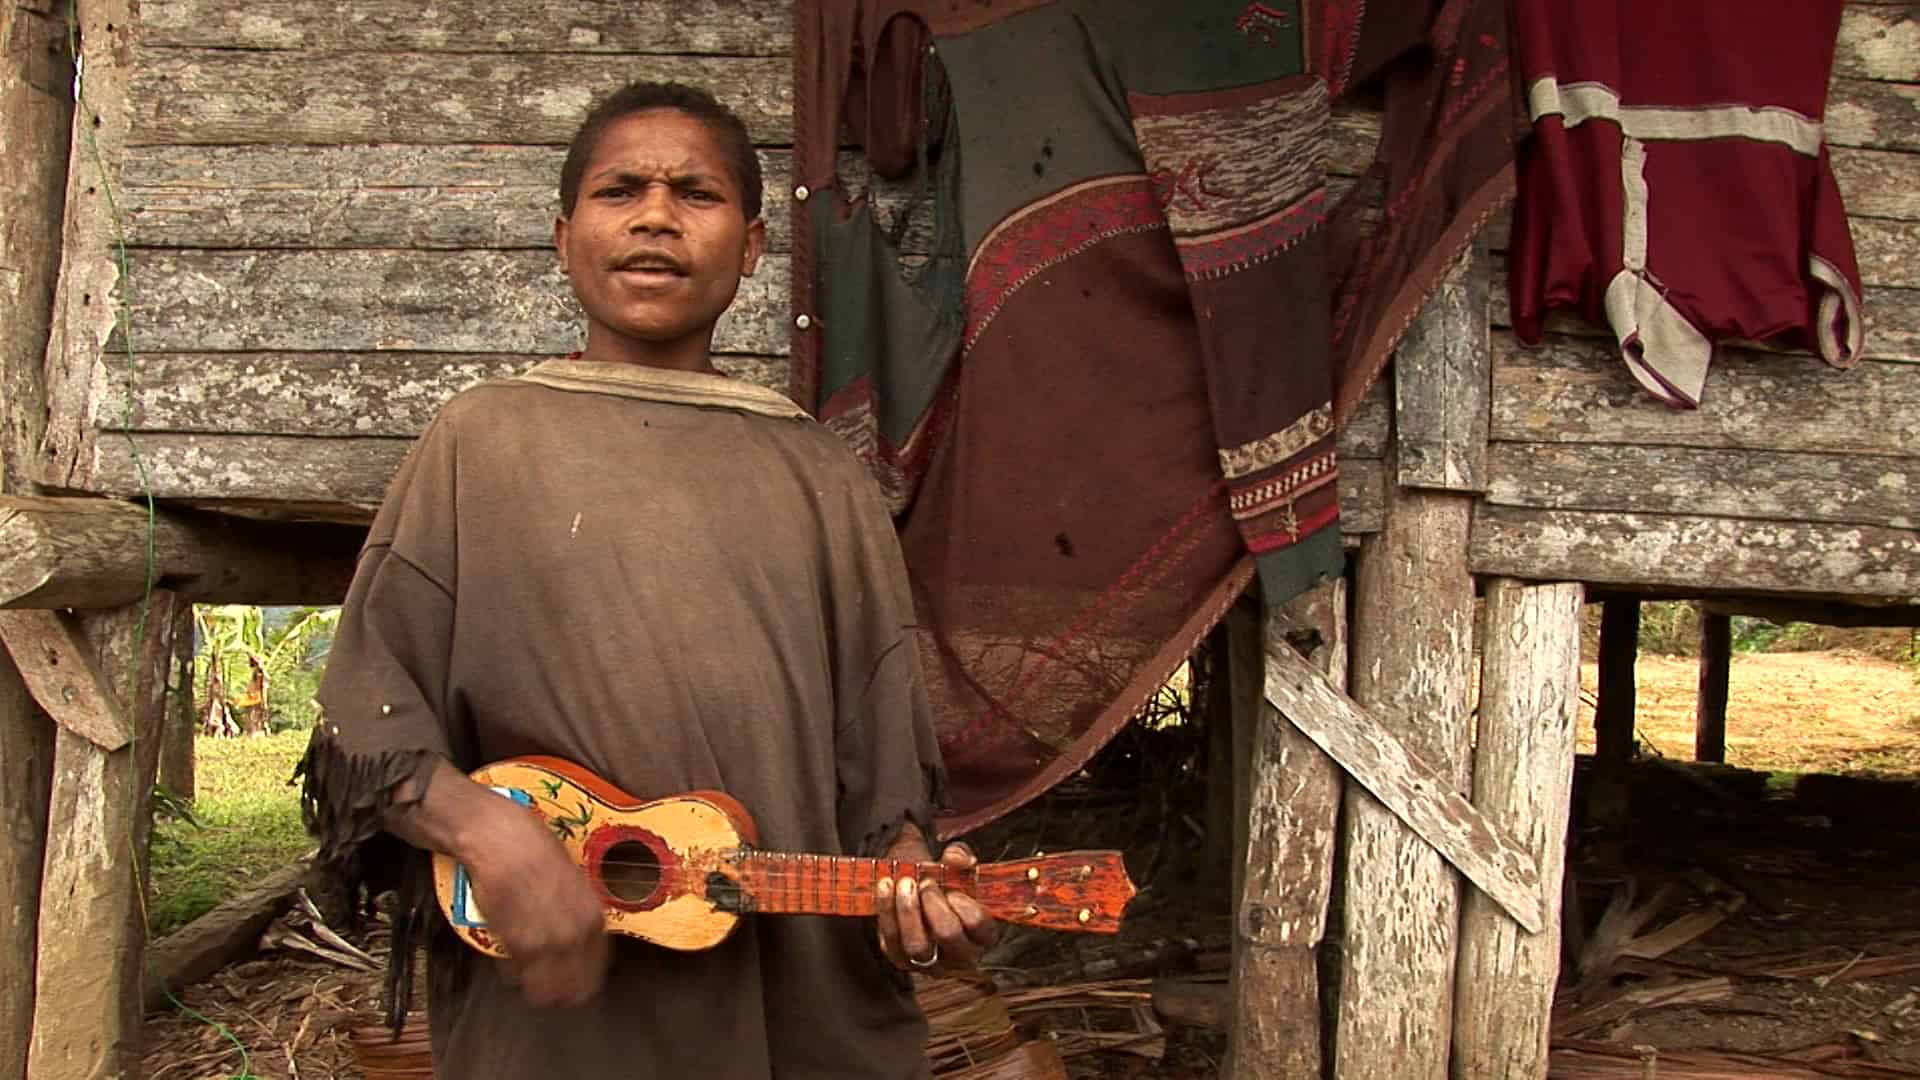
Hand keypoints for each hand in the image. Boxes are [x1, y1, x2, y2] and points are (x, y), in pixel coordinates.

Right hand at [447, 785, 610, 1006]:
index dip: (581, 982)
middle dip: (558, 992)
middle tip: (544, 983)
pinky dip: (511, 974)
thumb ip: (579, 914)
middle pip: (573, 991)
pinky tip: (509, 960)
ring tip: (526, 975)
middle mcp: (577, 933)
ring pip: (545, 992)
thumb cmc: (534, 853)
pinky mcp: (519, 943)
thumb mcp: (573, 882)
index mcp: (594, 917)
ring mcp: (549, 941)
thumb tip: (578, 942)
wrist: (501, 840)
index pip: (596, 973)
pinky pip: (516, 977)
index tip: (569, 980)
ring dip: (534, 988)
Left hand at [874, 833, 999, 973]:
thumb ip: (959, 857)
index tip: (950, 886)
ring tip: (904, 883)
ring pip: (917, 945)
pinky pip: (891, 941)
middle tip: (926, 882)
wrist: (916, 891)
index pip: (977, 923)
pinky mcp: (901, 959)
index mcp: (983, 935)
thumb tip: (957, 857)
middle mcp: (960, 956)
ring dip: (908, 909)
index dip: (962, 902)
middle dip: (933, 903)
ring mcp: (930, 963)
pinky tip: (885, 886)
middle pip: (948, 934)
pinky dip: (886, 910)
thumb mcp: (955, 867)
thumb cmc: (944, 883)